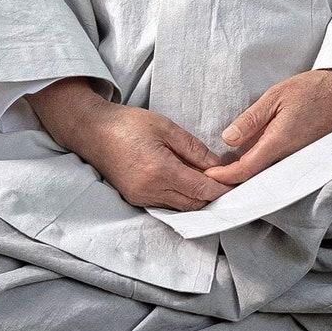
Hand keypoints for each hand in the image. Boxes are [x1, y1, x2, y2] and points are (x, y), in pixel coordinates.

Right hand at [30, 79, 234, 212]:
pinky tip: (190, 184)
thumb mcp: (166, 127)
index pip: (201, 189)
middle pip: (194, 204)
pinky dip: (182, 198)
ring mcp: (141, 198)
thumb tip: (219, 166)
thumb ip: (194, 149)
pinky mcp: (135, 199)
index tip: (239, 183)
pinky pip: (168, 205)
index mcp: (159, 170)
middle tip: (230, 183)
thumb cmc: (128, 123)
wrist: (92, 131)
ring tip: (212, 182)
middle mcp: (150, 190)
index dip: (223, 189)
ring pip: (182, 207)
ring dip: (198, 198)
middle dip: (214, 196)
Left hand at [213, 67, 331, 187]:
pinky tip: (248, 159)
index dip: (223, 176)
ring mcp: (297, 160)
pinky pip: (277, 167)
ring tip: (223, 169)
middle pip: (253, 178)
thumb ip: (252, 119)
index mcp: (278, 143)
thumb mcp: (276, 96)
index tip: (206, 175)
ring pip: (265, 174)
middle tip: (209, 176)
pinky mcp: (303, 157)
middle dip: (231, 180)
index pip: (244, 170)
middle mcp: (288, 158)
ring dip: (245, 174)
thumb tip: (228, 139)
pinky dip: (260, 167)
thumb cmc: (314, 90)